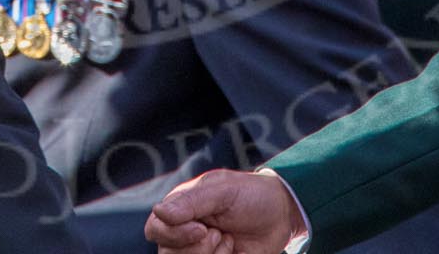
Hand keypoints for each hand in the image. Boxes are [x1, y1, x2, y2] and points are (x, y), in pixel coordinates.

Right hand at [145, 169, 304, 251]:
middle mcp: (183, 232)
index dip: (174, 234)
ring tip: (227, 240)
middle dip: (196, 248)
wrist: (282, 214)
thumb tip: (159, 211)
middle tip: (219, 234)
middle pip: (168, 253)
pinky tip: (234, 250)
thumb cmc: (251, 195)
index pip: (156, 228)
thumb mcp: (223, 191)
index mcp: (179, 208)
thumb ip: (191, 202)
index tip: (201, 228)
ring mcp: (198, 251)